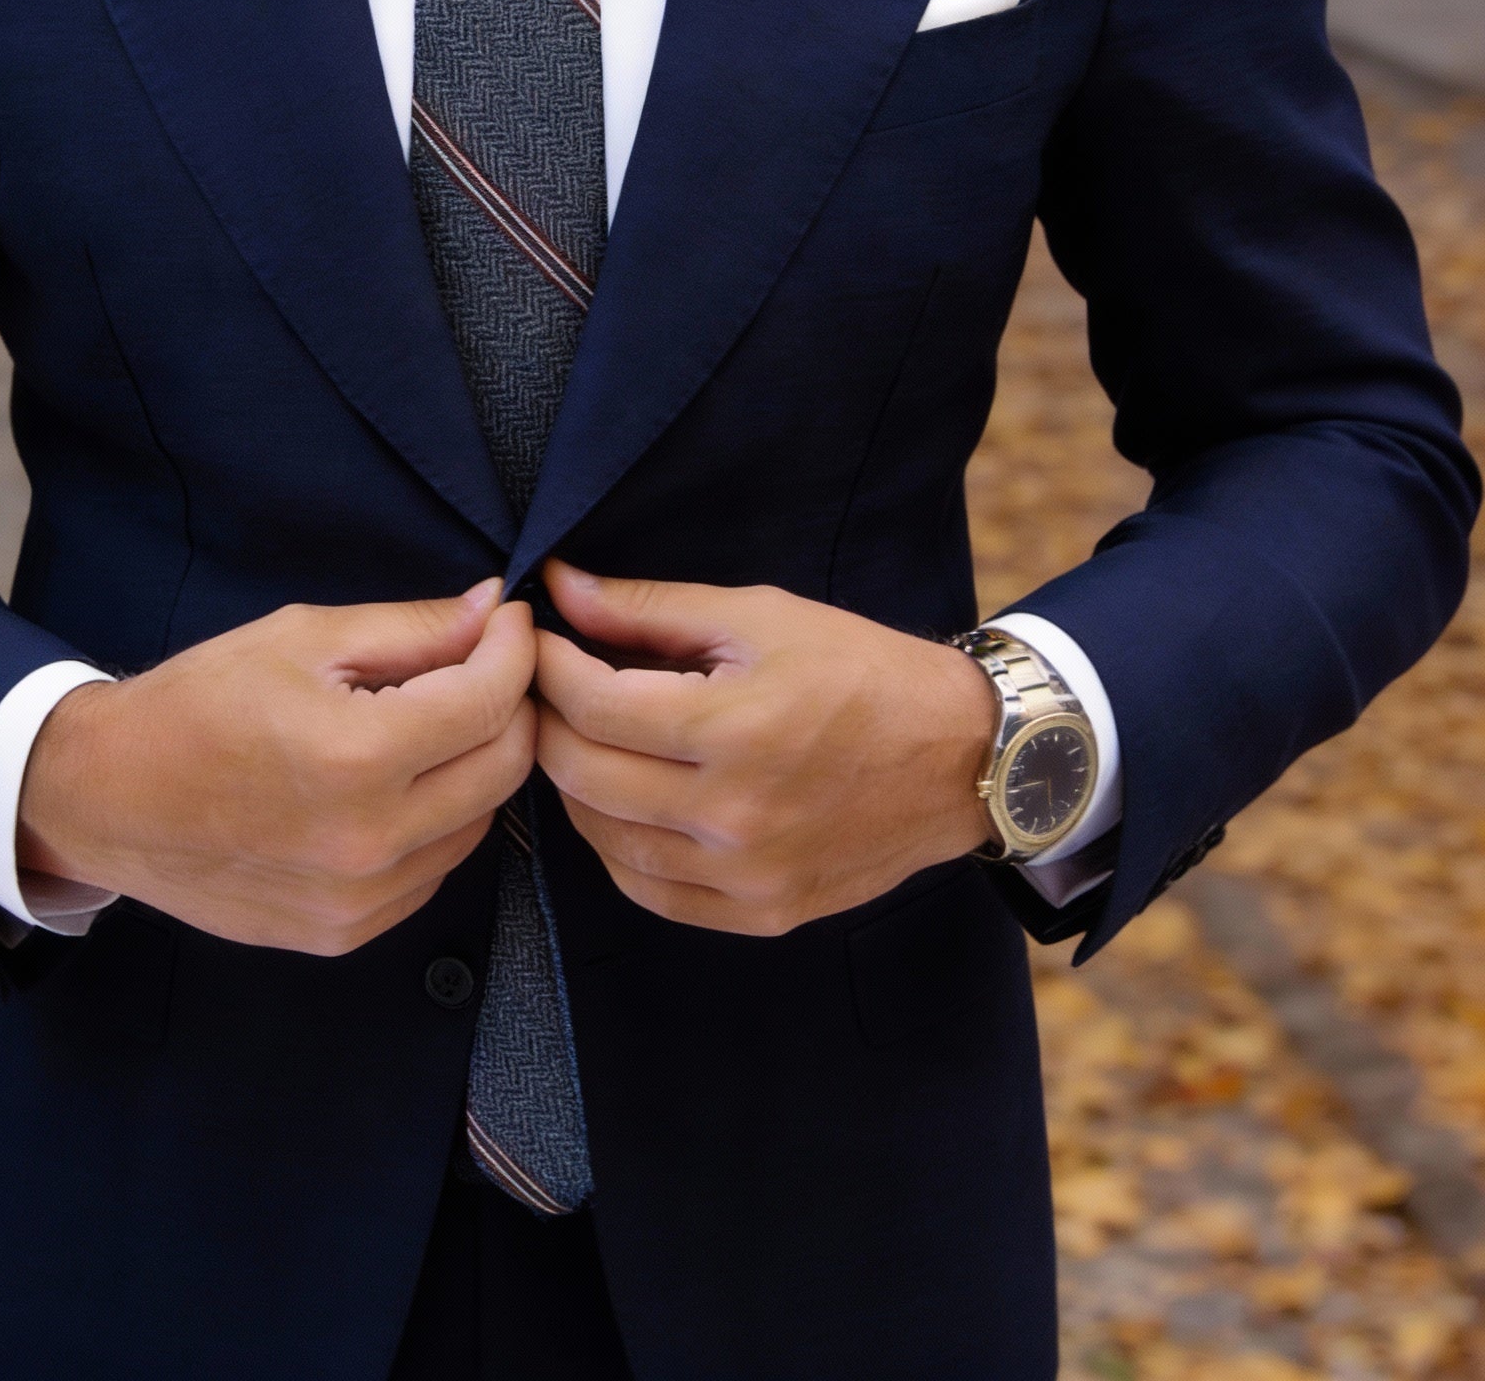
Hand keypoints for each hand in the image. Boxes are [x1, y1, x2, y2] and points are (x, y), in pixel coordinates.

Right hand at [18, 581, 536, 954]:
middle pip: (504, 767)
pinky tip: (392, 783)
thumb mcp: (302, 637)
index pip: (490, 701)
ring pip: (478, 822)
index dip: (515, 649)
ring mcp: (360, 900)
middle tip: (482, 665)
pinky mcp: (346, 932)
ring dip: (474, 765)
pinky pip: (433, 868)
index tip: (508, 621)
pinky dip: (436, 820)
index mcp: (356, 757)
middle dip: (509, 705)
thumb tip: (493, 610)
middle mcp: (369, 841)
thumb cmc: (197, 704)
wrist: (108, 798)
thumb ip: (411, 628)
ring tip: (429, 722)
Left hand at [533, 561, 993, 934]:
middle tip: (546, 687)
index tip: (536, 640)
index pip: (592, 704)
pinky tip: (623, 801)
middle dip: (546, 721)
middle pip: (582, 774)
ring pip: (603, 839)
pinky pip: (649, 890)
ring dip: (575, 784)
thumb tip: (561, 586)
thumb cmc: (862, 671)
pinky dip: (617, 846)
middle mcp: (735, 814)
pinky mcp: (761, 913)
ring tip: (583, 737)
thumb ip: (649, 609)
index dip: (547, 665)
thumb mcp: (760, 616)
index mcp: (735, 729)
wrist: (962, 758)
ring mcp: (746, 875)